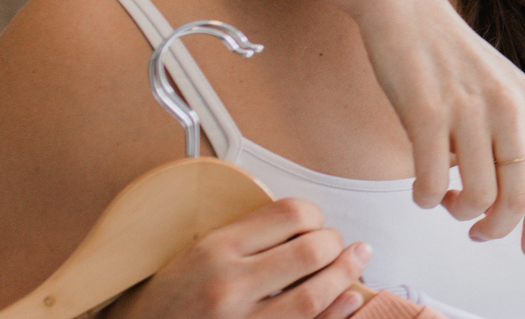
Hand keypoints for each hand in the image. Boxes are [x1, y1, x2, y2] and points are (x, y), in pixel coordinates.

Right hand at [101, 198, 371, 318]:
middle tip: (340, 245)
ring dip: (345, 276)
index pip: (288, 215)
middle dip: (335, 244)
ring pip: (314, 295)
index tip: (314, 221)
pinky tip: (350, 299)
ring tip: (357, 261)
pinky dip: (337, 313)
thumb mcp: (193, 256)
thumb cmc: (168, 302)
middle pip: (309, 252)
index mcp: (214, 250)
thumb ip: (242, 238)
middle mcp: (229, 285)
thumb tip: (300, 222)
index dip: (313, 214)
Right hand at [352, 0, 524, 255]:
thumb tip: (504, 198)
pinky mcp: (427, 112)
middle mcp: (509, 106)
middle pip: (519, 196)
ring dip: (458, 213)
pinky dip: (425, 199)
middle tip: (477, 232)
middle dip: (498, 229)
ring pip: (478, 196)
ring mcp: (470, 109)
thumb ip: (507, 135)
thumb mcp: (497, 88)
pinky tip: (420, 191)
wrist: (404, 7)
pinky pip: (432, 182)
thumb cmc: (447, 57)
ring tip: (445, 202)